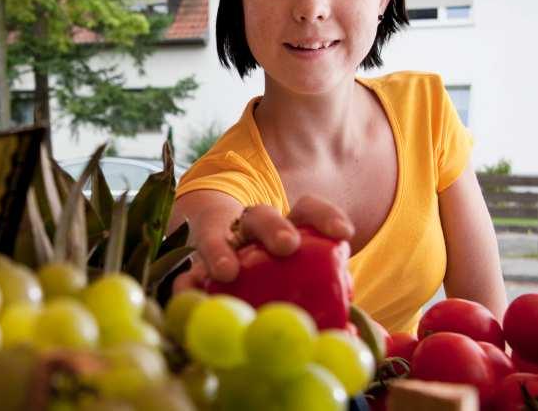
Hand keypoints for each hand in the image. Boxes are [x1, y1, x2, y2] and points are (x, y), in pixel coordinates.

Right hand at [173, 194, 353, 291]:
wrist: (223, 267)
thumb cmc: (277, 281)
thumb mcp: (305, 282)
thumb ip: (328, 302)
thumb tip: (355, 332)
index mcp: (284, 229)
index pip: (306, 210)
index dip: (325, 217)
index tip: (344, 235)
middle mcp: (249, 230)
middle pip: (260, 217)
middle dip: (273, 228)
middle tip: (287, 246)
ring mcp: (218, 245)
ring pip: (217, 235)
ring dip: (221, 251)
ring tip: (226, 272)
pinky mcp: (193, 268)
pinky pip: (186, 272)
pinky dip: (187, 283)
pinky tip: (188, 293)